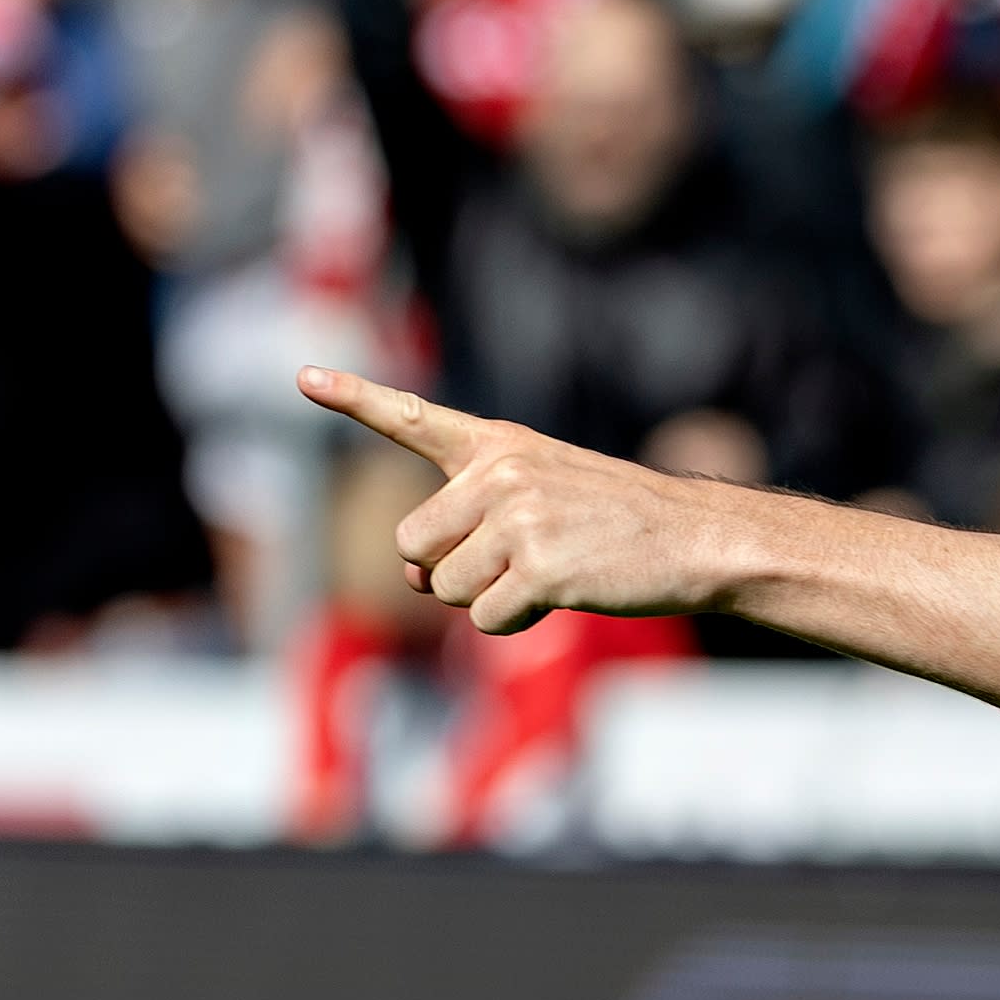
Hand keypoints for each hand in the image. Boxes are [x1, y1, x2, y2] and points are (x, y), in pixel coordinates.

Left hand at [305, 369, 735, 630]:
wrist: (696, 538)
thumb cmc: (616, 522)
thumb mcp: (543, 495)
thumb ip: (467, 524)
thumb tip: (415, 579)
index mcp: (499, 445)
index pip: (413, 417)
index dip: (353, 398)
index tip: (302, 376)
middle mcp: (501, 473)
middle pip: (416, 544)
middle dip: (450, 569)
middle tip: (512, 561)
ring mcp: (520, 518)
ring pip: (445, 589)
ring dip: (486, 599)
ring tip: (547, 574)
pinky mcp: (541, 566)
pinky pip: (485, 618)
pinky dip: (514, 623)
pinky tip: (560, 597)